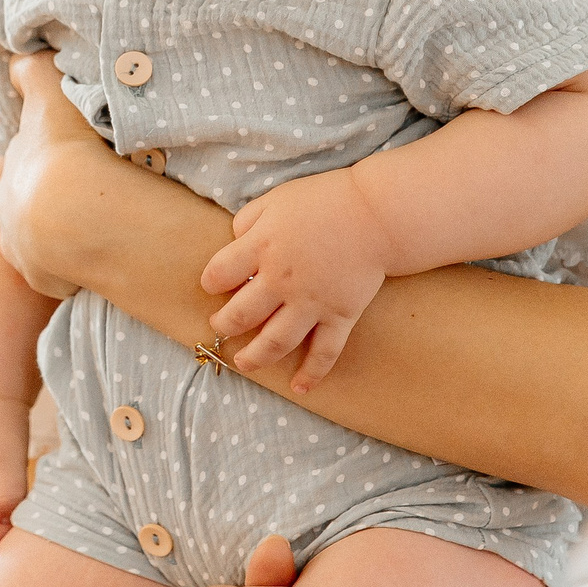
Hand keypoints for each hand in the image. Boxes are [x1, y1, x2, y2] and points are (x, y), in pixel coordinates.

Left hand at [0, 52, 107, 297]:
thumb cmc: (67, 149)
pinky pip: (67, 274)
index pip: (30, 166)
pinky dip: (85, 264)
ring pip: (48, 243)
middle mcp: (7, 221)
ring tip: (107, 224)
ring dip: (71, 235)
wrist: (78, 213)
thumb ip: (32, 72)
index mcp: (7, 181)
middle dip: (59, 200)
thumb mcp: (48, 94)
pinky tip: (108, 251)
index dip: (56, 157)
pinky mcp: (48, 284)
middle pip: (34, 206)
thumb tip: (16, 59)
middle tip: (99, 190)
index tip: (81, 155)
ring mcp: (26, 257)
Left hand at [199, 169, 394, 391]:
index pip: (219, 274)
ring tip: (243, 363)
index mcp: (262, 246)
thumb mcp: (276, 199)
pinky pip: (324, 352)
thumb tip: (233, 241)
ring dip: (255, 358)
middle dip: (224, 324)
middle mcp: (281, 279)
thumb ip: (248, 220)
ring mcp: (311, 302)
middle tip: (220, 325)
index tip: (213, 286)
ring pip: (275, 342)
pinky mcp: (340, 316)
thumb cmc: (325, 200)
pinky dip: (312, 374)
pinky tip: (299, 387)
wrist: (376, 213)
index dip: (211, 282)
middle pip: (240, 315)